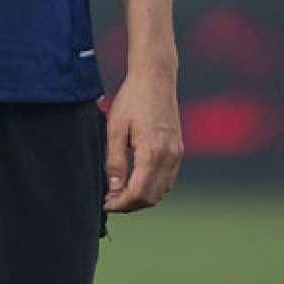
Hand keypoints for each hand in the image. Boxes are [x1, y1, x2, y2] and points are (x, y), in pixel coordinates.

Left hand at [103, 71, 181, 212]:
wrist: (155, 79)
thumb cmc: (132, 99)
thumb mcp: (115, 128)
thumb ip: (115, 160)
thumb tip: (114, 188)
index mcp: (153, 153)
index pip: (139, 192)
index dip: (121, 203)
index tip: (104, 204)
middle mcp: (170, 157)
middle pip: (152, 196)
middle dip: (130, 204)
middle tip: (108, 201)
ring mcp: (177, 155)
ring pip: (162, 190)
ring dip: (141, 197)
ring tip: (118, 194)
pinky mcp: (178, 150)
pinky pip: (168, 179)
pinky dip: (152, 187)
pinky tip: (134, 182)